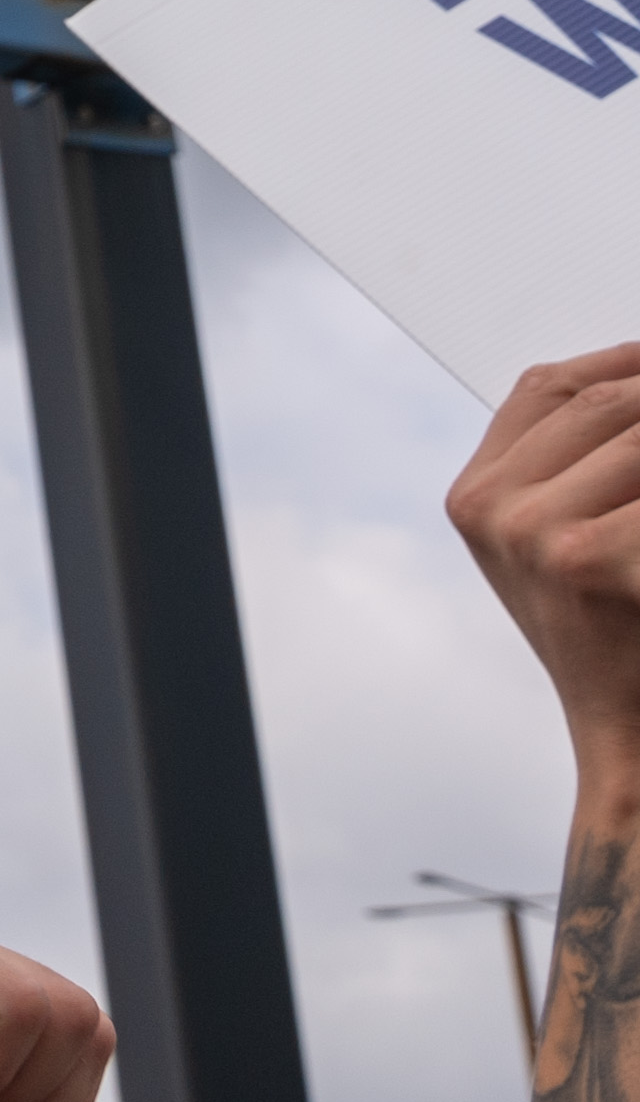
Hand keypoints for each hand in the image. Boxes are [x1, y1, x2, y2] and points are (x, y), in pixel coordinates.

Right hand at [455, 345, 639, 780]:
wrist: (634, 742)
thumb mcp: (574, 544)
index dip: (625, 358)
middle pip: (611, 399)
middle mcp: (490, 507)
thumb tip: (636, 380)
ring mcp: (532, 531)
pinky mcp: (585, 557)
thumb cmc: (625, 644)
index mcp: (476, 497)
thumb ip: (589, 464)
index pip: (552, 386)